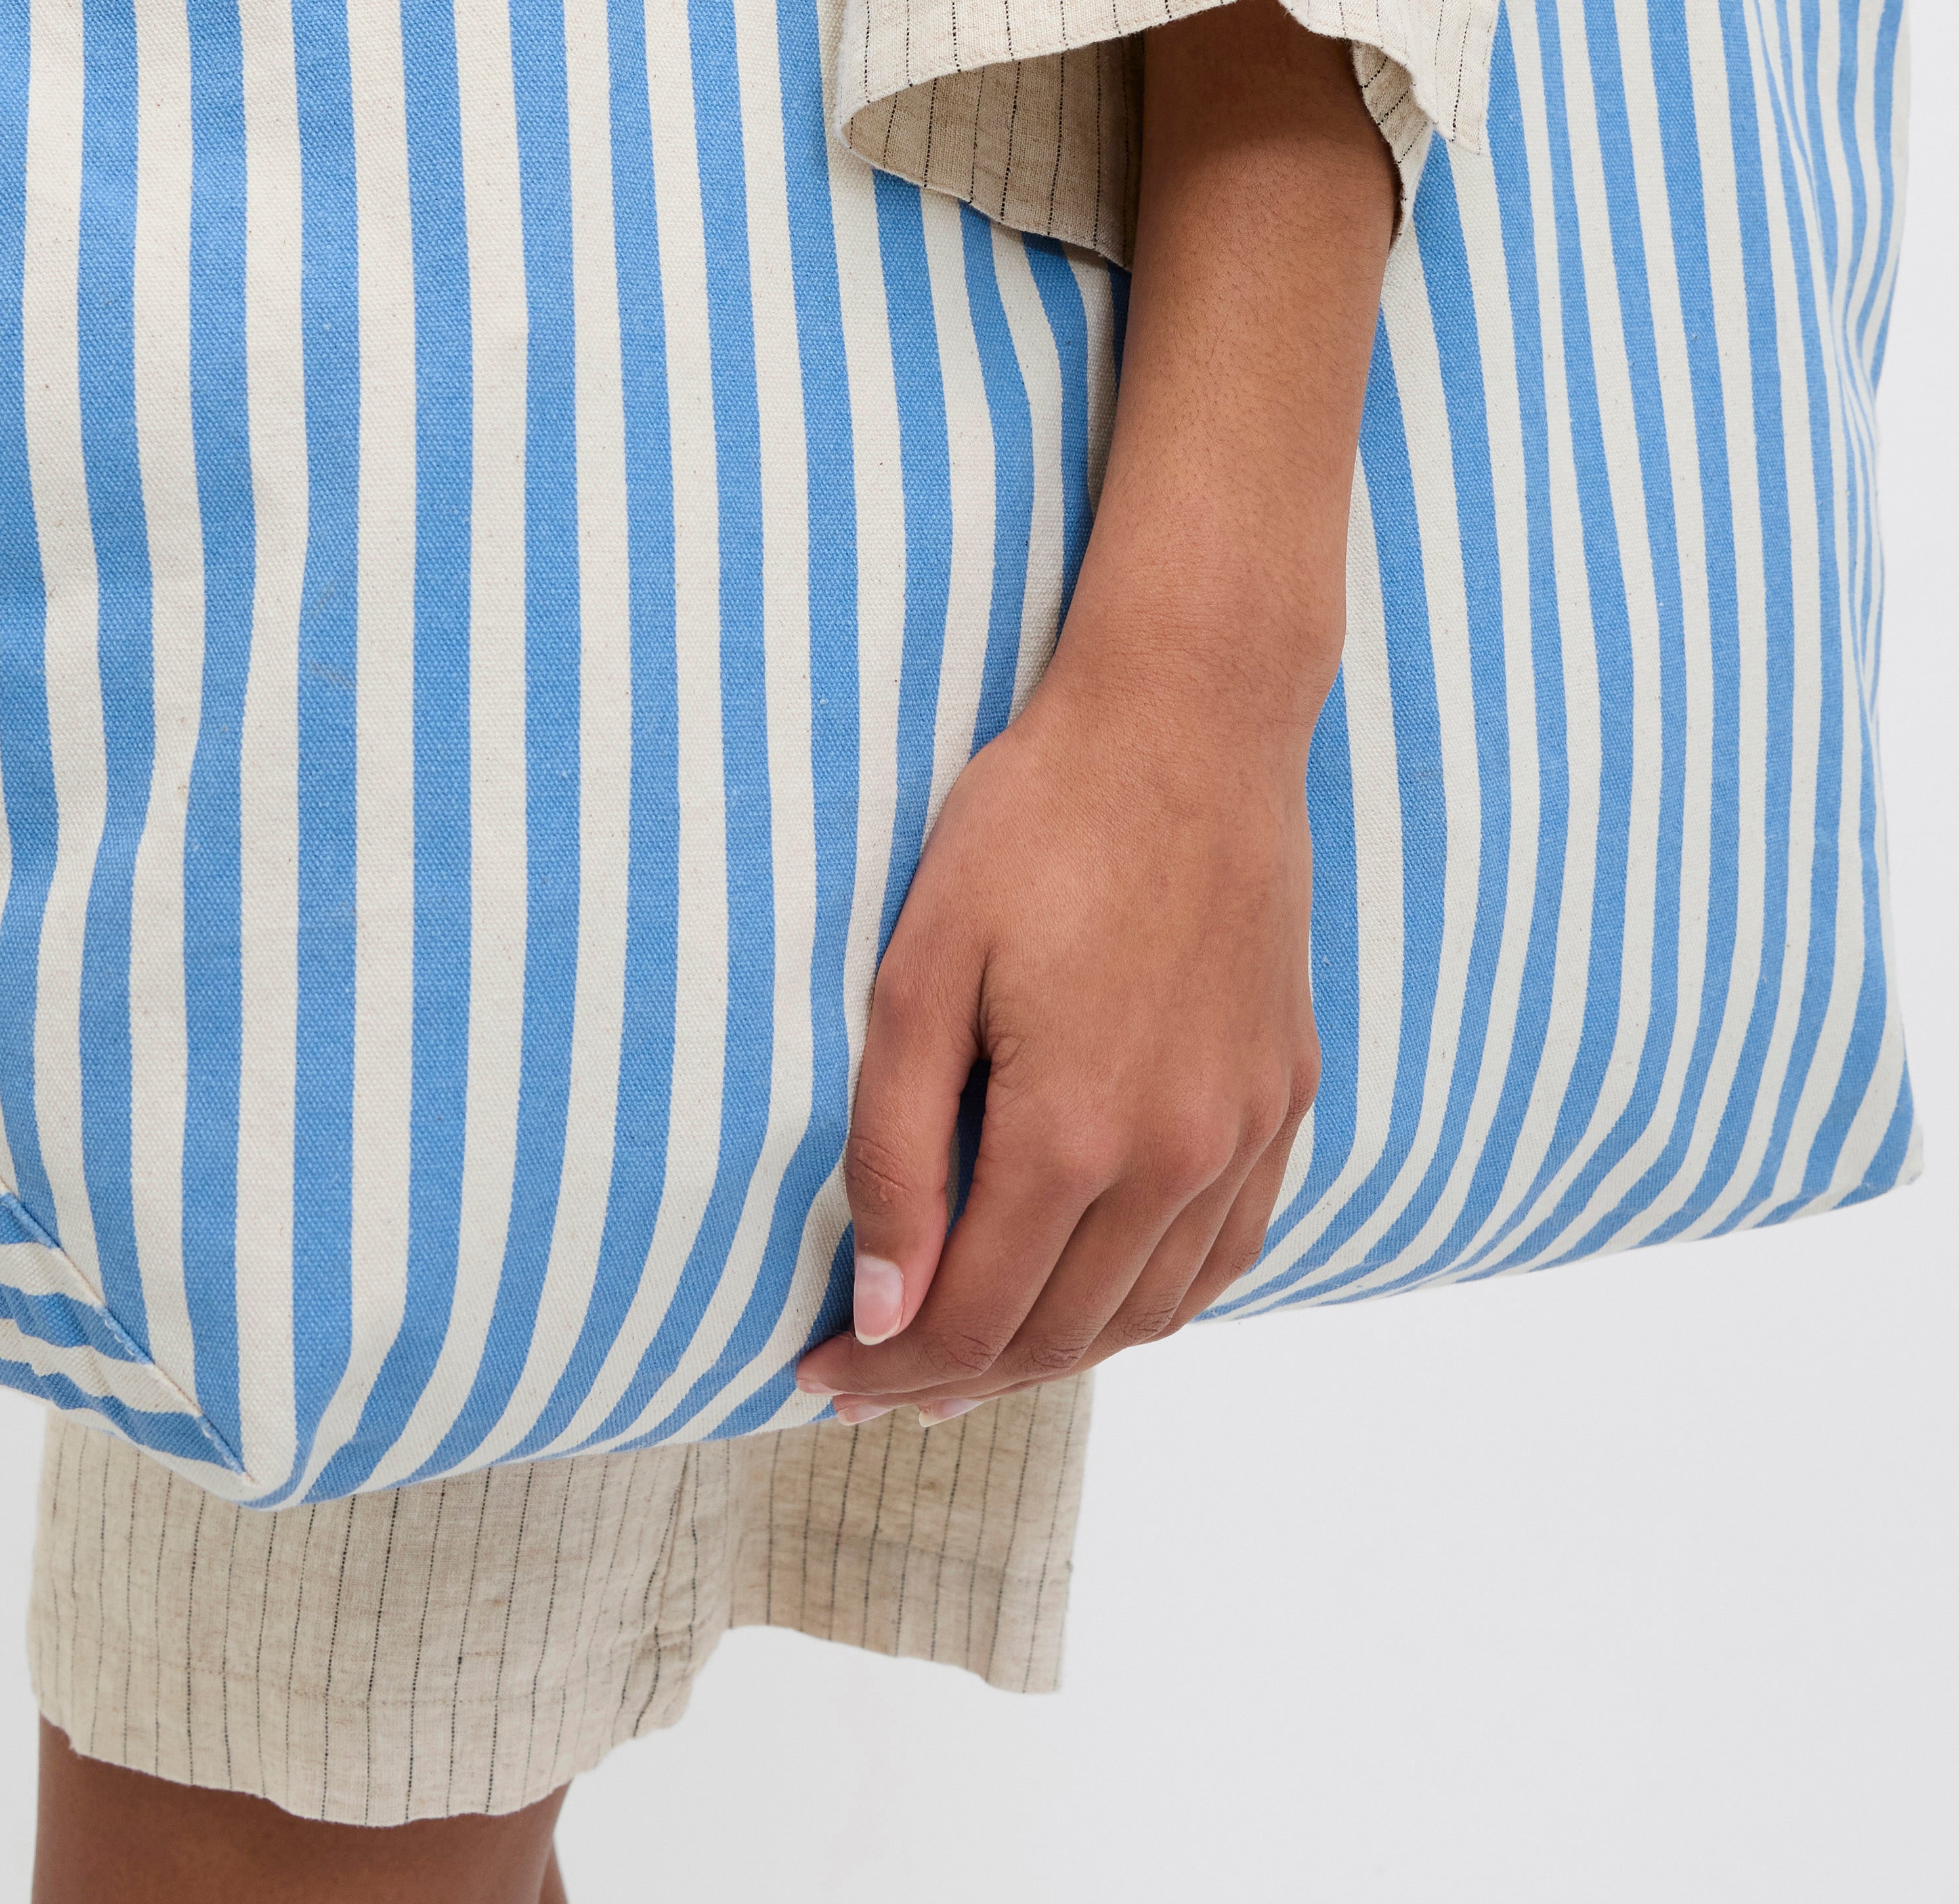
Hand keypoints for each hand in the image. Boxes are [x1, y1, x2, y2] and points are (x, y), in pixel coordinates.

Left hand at [794, 610, 1323, 1418]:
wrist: (1189, 724)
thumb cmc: (1036, 824)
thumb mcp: (921, 972)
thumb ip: (896, 1150)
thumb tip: (882, 1307)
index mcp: (1075, 1132)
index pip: (973, 1318)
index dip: (888, 1366)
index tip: (820, 1370)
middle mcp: (1177, 1158)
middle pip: (1058, 1336)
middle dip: (952, 1378)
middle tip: (872, 1381)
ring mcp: (1246, 1132)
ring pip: (1146, 1314)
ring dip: (1052, 1356)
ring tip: (967, 1362)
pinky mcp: (1285, 1096)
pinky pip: (1224, 1255)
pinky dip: (1150, 1303)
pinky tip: (1094, 1297)